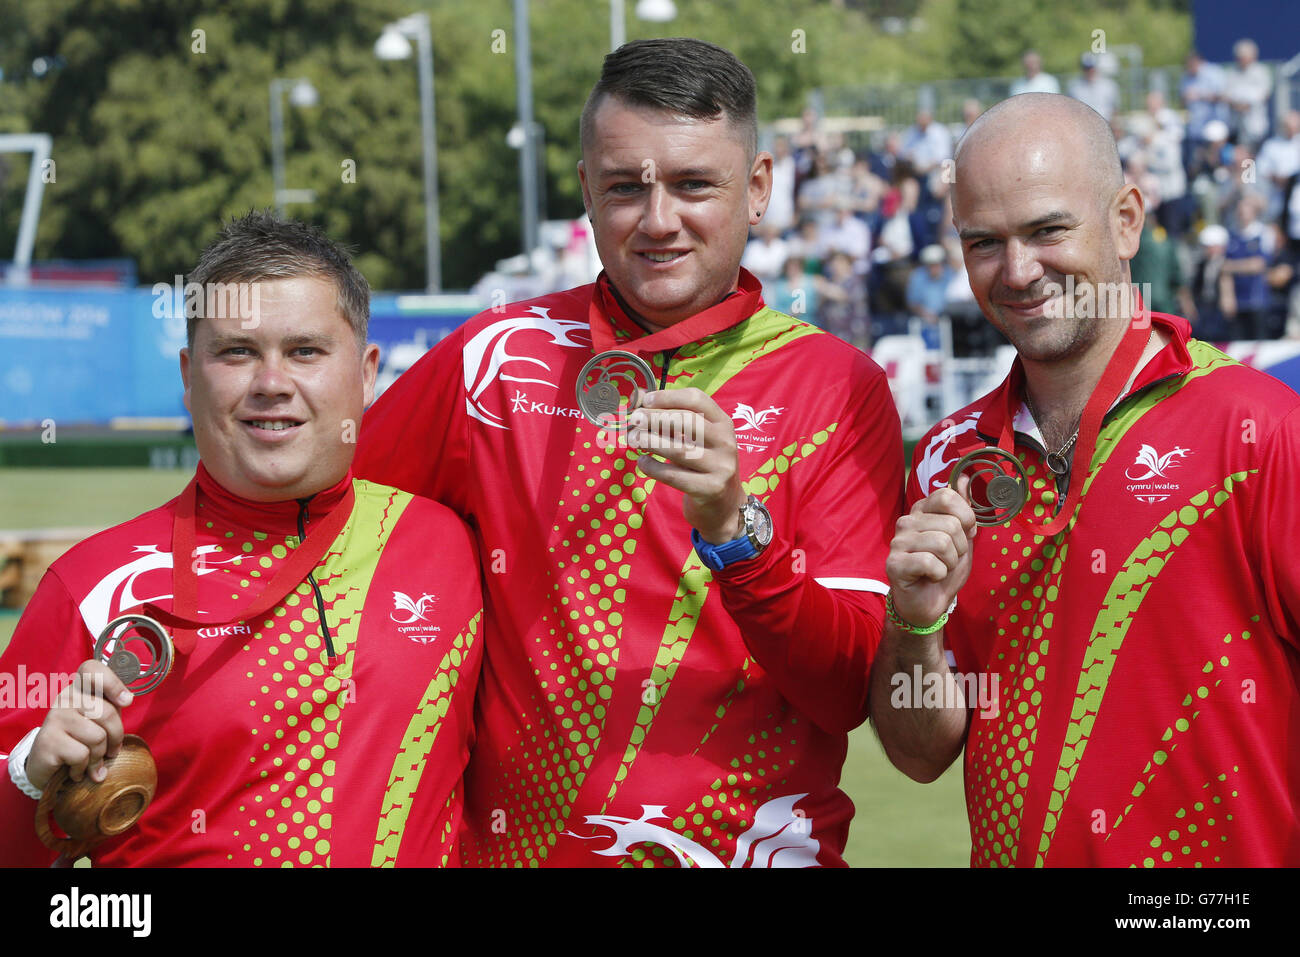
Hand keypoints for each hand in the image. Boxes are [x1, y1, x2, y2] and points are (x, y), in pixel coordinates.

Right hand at [26, 661, 132, 790]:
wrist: (46, 766)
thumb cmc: (80, 740)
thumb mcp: (99, 721)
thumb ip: (112, 709)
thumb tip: (127, 699)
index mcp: (79, 688)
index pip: (92, 669)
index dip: (113, 682)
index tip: (127, 701)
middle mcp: (65, 697)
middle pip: (107, 712)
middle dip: (116, 738)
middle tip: (112, 751)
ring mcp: (54, 717)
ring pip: (97, 737)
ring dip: (98, 757)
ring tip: (91, 762)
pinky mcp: (47, 740)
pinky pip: (81, 755)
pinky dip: (83, 768)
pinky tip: (76, 770)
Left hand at [627, 388, 746, 542]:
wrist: (725, 506)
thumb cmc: (703, 466)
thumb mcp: (694, 440)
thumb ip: (669, 418)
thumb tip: (637, 397)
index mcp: (723, 423)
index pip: (697, 399)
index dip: (669, 397)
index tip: (646, 400)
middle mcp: (726, 442)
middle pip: (687, 421)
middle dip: (656, 418)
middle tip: (633, 420)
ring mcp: (721, 466)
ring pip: (679, 449)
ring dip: (651, 441)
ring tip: (633, 439)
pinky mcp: (711, 489)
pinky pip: (675, 476)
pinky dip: (654, 468)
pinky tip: (642, 462)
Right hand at [886, 479, 976, 627]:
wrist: (929, 603)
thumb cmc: (944, 569)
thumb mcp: (962, 537)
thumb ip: (962, 509)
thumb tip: (962, 477)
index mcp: (922, 511)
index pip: (946, 496)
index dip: (965, 517)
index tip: (965, 533)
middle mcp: (907, 521)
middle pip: (951, 524)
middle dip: (961, 547)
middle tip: (949, 559)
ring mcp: (898, 542)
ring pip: (943, 543)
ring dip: (951, 562)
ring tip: (940, 569)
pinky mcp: (894, 563)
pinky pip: (930, 562)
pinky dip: (940, 574)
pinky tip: (930, 577)